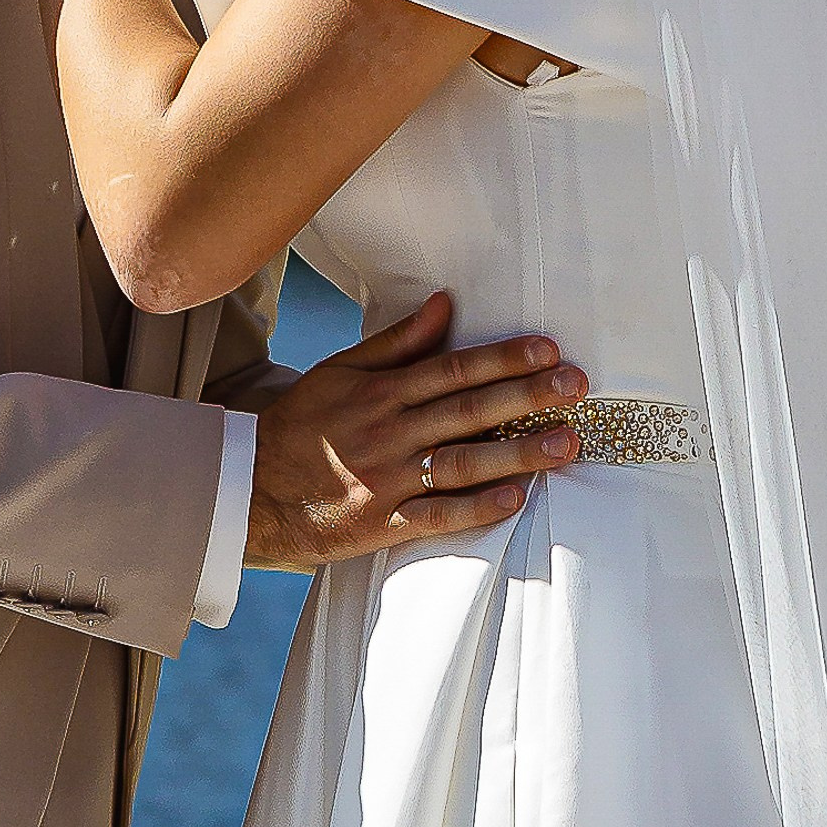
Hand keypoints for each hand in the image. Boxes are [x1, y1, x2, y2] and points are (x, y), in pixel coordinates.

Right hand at [245, 293, 587, 568]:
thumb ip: (397, 341)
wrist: (249, 485)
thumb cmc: (303, 424)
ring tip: (566, 444)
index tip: (549, 349)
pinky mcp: (381, 523)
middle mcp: (389, 431)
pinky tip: (514, 499)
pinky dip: (476, 508)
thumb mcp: (340, 370)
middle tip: (577, 387)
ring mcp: (387, 478)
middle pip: (469, 410)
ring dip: (518, 453)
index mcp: (382, 391)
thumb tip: (445, 303)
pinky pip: (436, 515)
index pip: (454, 368)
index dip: (504, 357)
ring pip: (462, 462)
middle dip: (528, 396)